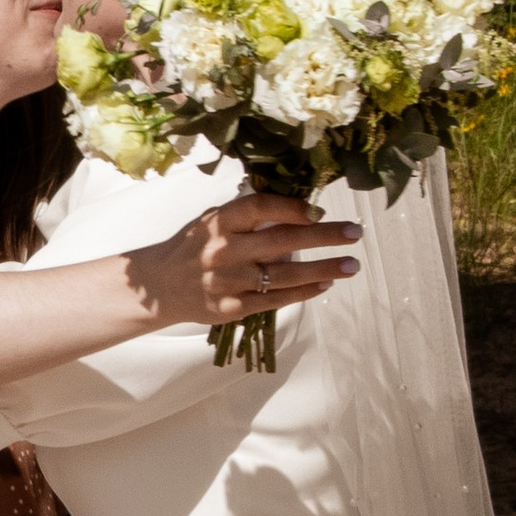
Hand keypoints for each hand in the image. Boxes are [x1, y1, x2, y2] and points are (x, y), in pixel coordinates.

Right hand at [126, 190, 362, 329]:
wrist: (160, 286)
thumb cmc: (193, 246)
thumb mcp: (212, 221)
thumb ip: (248, 215)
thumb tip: (299, 209)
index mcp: (218, 222)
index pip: (260, 208)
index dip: (292, 207)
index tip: (319, 209)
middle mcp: (224, 251)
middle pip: (282, 241)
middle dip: (324, 236)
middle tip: (355, 232)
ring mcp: (229, 282)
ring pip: (286, 275)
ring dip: (324, 269)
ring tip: (351, 265)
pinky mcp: (233, 308)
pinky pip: (276, 299)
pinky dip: (303, 292)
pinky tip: (324, 284)